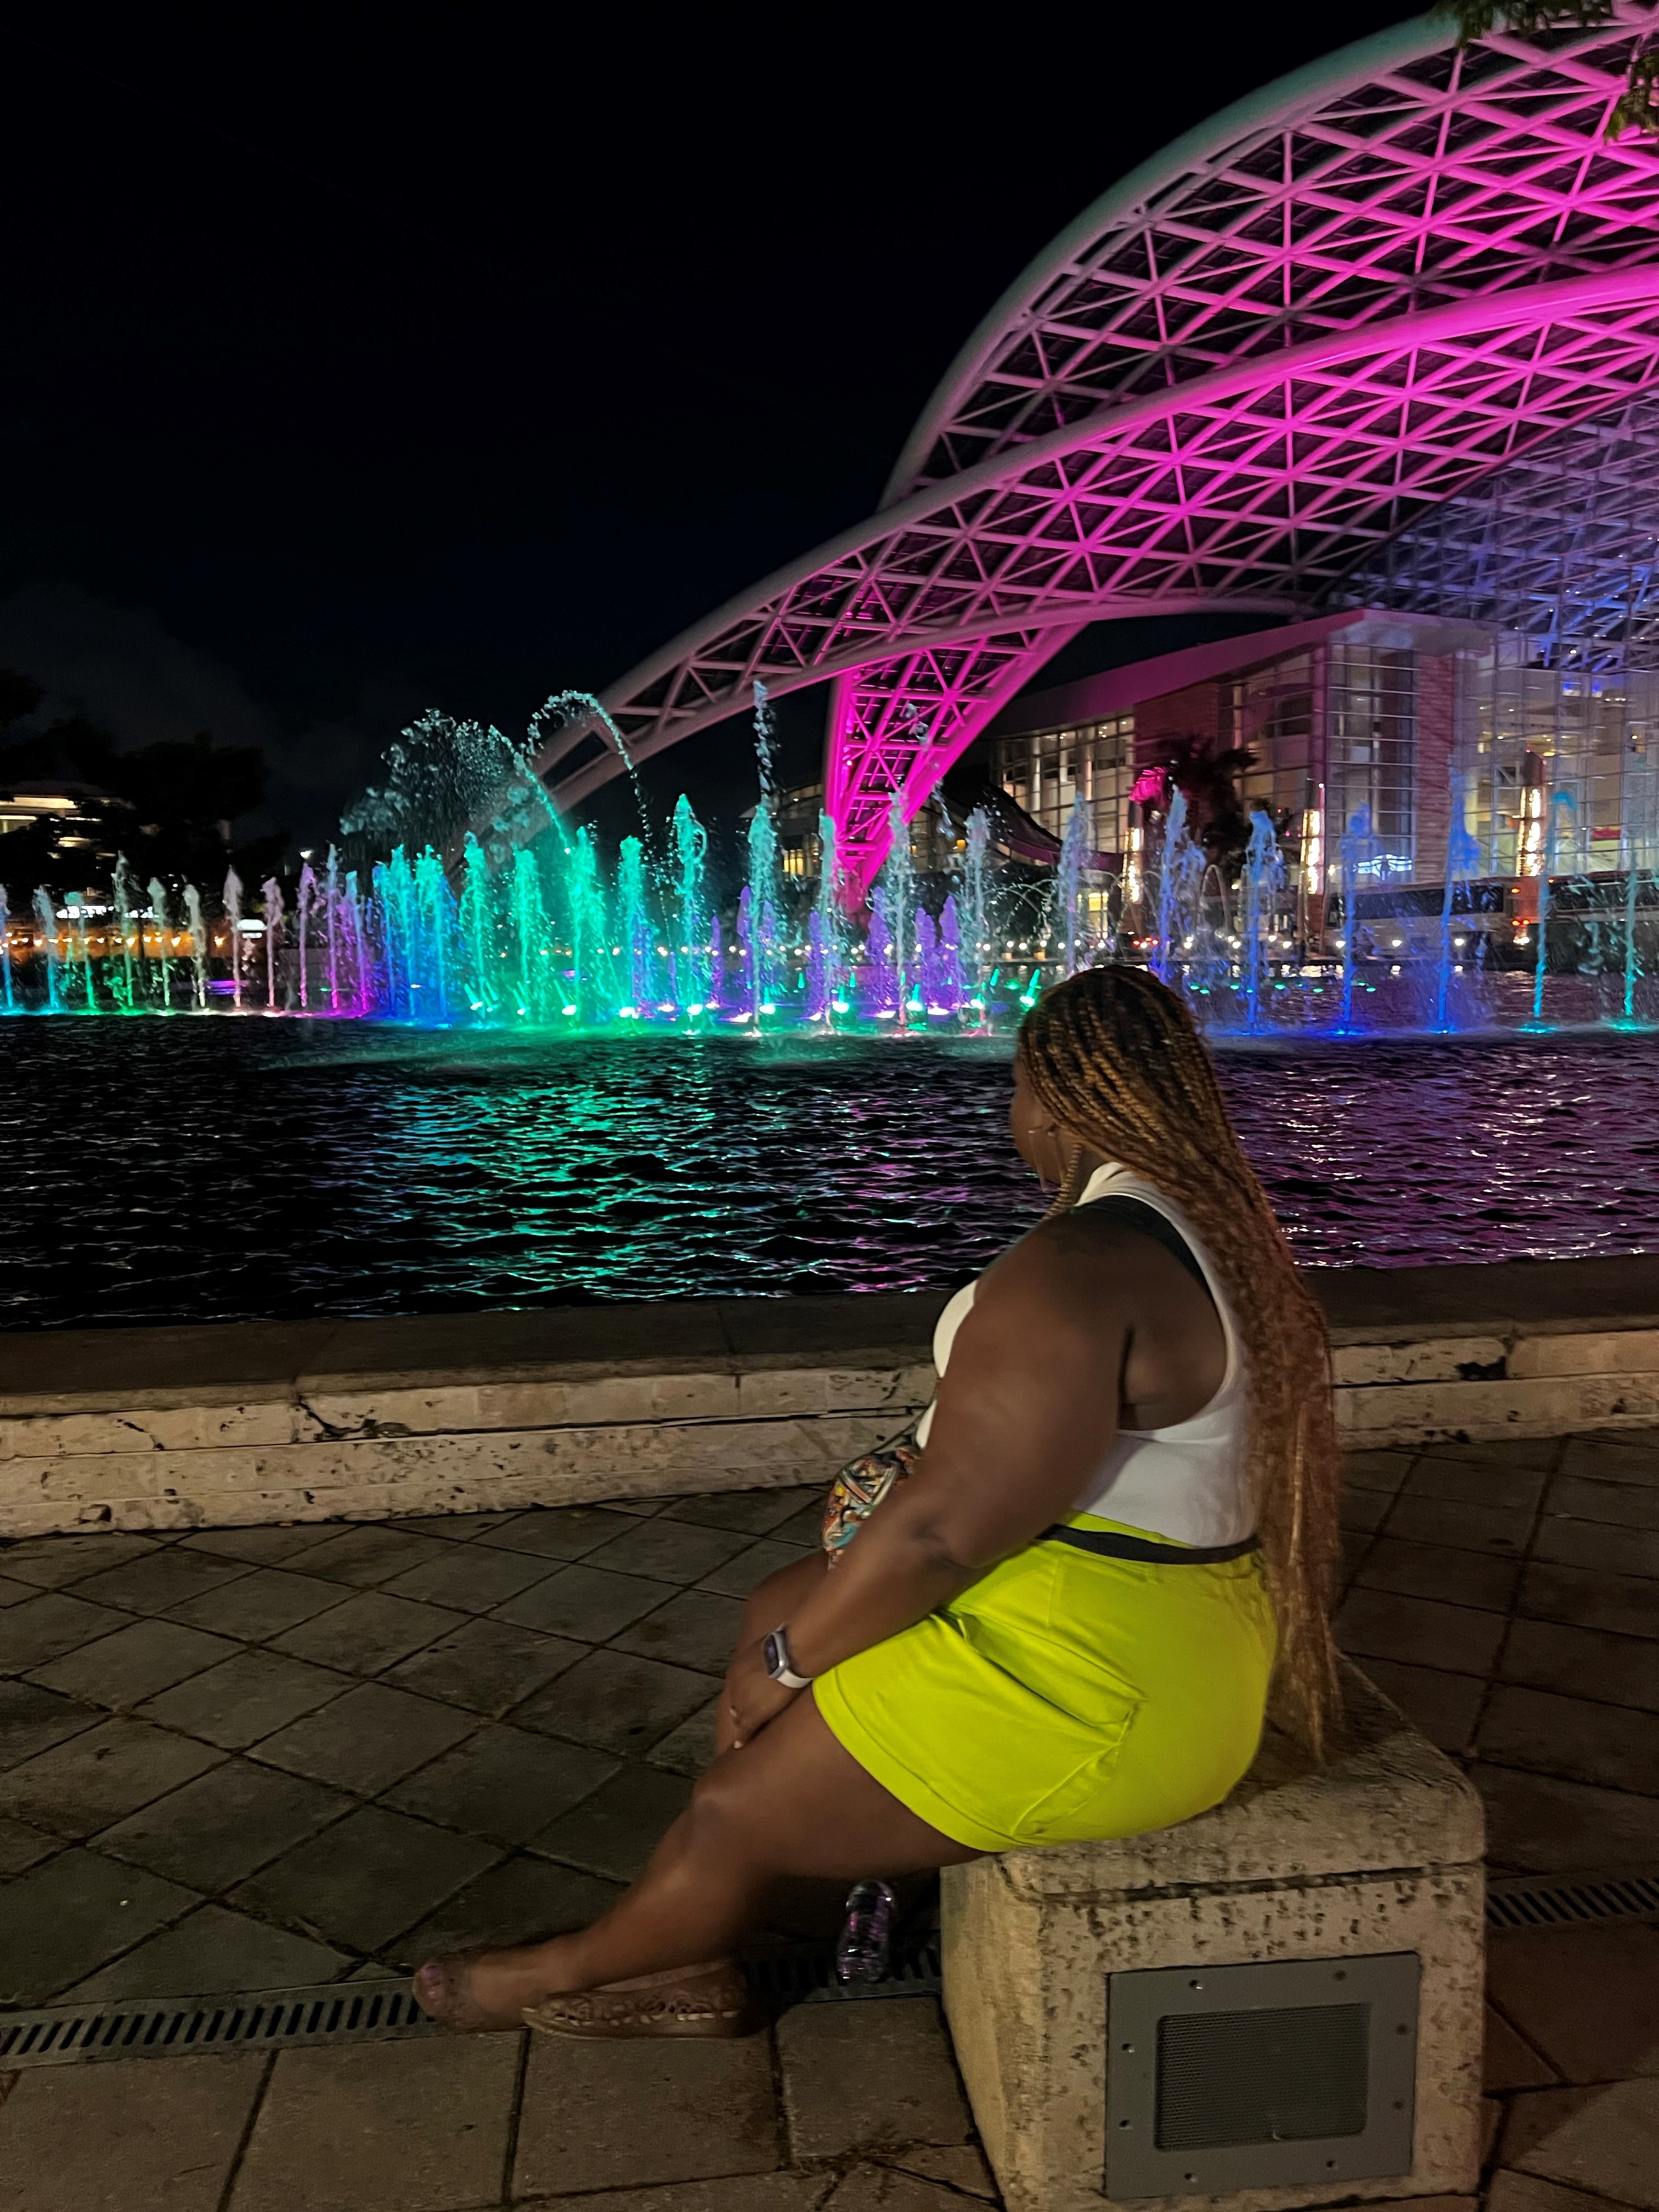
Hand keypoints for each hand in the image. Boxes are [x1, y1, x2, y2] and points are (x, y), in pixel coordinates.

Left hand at [720, 1635, 801, 1750]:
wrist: (783, 1657)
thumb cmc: (780, 1646)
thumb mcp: (765, 1646)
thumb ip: (765, 1652)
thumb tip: (775, 1646)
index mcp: (738, 1670)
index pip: (737, 1687)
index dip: (741, 1694)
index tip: (745, 1697)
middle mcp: (735, 1687)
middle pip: (736, 1702)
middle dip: (738, 1709)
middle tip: (740, 1715)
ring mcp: (743, 1702)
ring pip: (739, 1716)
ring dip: (741, 1722)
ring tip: (743, 1731)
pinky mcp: (753, 1715)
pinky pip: (745, 1730)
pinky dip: (742, 1738)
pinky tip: (739, 1745)